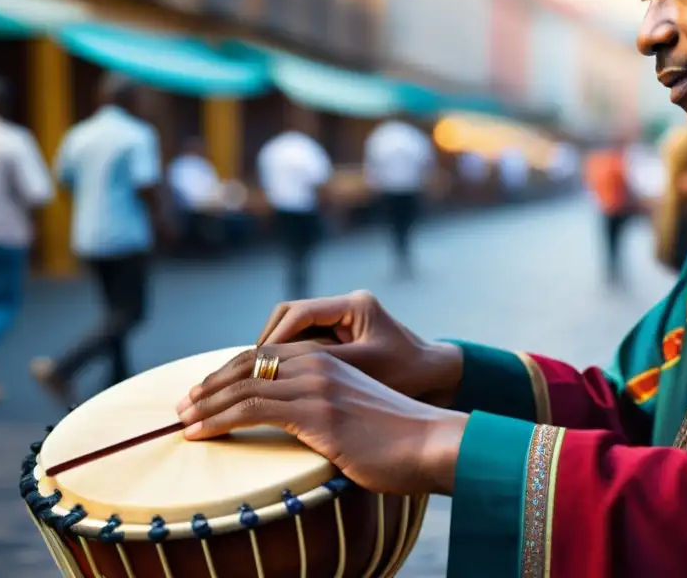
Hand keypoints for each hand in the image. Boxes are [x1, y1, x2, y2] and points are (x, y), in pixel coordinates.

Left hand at [176, 345, 467, 495]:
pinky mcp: (317, 412)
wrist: (431, 443)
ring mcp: (317, 386)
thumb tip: (301, 432)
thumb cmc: (398, 438)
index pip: (265, 355)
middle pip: (249, 363)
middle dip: (210, 384)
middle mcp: (319, 365)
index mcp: (329, 360)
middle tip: (182, 404)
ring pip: (245, 385)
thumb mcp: (356, 414)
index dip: (229, 371)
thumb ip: (326, 411)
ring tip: (181, 420)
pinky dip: (219, 420)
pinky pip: (253, 409)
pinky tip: (200, 432)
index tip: (203, 392)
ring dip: (206, 403)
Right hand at [254, 292, 463, 406]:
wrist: (440, 378)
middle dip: (266, 343)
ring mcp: (343, 320)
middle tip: (247, 372)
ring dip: (274, 351)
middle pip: (288, 315)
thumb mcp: (366, 370)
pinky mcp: (342, 336)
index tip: (256, 366)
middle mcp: (346, 306)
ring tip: (256, 378)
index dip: (274, 339)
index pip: (298, 313)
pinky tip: (277, 381)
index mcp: (354, 306)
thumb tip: (276, 369)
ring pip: (293, 328)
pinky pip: (304, 341)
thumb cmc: (409, 375)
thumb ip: (323, 364)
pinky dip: (289, 358)